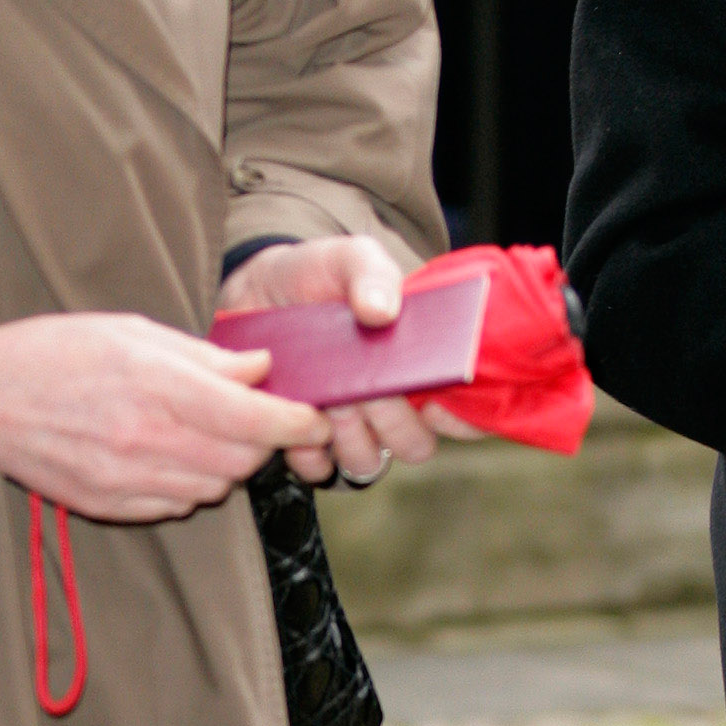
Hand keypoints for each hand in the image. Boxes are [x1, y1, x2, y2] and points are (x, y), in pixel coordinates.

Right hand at [0, 311, 322, 520]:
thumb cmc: (55, 352)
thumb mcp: (133, 332)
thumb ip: (203, 357)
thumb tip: (262, 369)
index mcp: (158, 387)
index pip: (255, 418)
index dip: (297, 422)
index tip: (314, 417)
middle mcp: (148, 441)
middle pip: (243, 459)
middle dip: (262, 440)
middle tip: (254, 415)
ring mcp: (129, 480)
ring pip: (215, 486)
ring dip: (227, 462)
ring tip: (203, 430)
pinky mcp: (112, 506)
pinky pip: (178, 504)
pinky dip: (189, 483)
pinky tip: (168, 453)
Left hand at [216, 231, 474, 484]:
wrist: (260, 285)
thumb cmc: (319, 274)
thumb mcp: (350, 257)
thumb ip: (372, 274)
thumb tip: (381, 311)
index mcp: (419, 363)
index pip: (465, 413)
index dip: (460, 419)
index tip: (433, 400)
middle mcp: (391, 402)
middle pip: (415, 444)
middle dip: (393, 422)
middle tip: (366, 388)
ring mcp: (349, 424)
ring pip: (367, 461)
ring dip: (350, 436)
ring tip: (329, 396)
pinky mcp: (305, 436)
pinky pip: (317, 467)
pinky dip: (306, 450)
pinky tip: (297, 412)